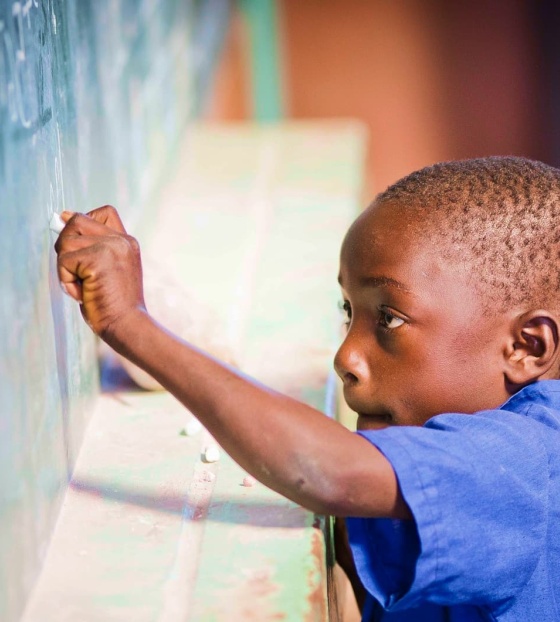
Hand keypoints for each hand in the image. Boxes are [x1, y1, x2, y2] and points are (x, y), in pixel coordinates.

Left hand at [55, 205, 145, 341]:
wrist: (127, 325)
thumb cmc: (113, 303)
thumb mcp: (106, 268)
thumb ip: (90, 244)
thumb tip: (62, 215)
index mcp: (127, 242)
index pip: (104, 212)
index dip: (86, 223)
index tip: (83, 249)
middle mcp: (122, 240)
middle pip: (77, 221)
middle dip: (68, 246)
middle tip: (80, 273)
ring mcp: (111, 248)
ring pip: (66, 241)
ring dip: (66, 268)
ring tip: (84, 286)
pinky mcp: (98, 260)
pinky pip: (64, 261)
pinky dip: (66, 280)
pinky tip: (83, 293)